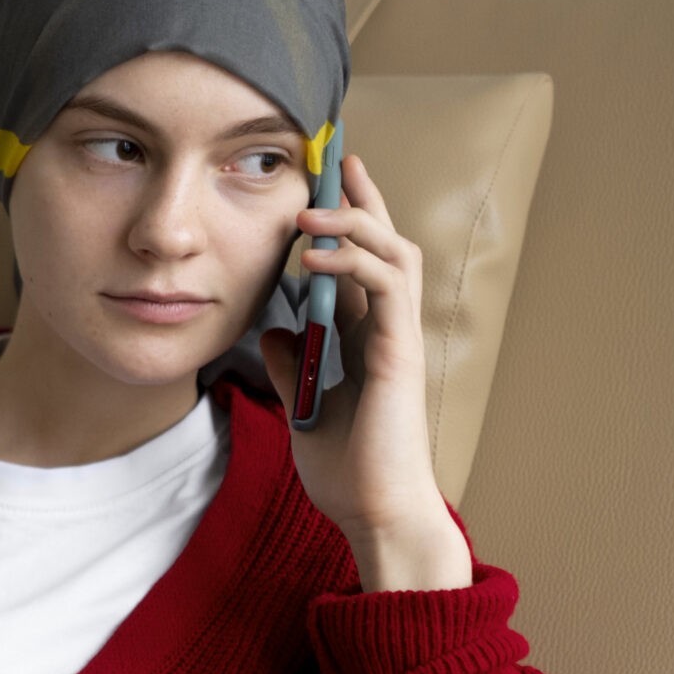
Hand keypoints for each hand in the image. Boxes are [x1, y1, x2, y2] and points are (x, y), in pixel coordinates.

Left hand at [259, 154, 472, 591]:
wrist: (374, 514)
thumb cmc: (348, 471)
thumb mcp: (304, 408)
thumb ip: (294, 366)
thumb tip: (273, 329)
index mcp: (368, 339)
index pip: (360, 262)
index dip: (344, 221)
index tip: (320, 185)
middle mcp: (388, 330)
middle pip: (385, 243)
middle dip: (361, 199)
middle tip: (334, 159)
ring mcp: (399, 339)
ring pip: (394, 253)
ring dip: (353, 222)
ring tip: (309, 208)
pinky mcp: (399, 355)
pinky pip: (385, 289)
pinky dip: (351, 262)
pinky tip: (310, 255)